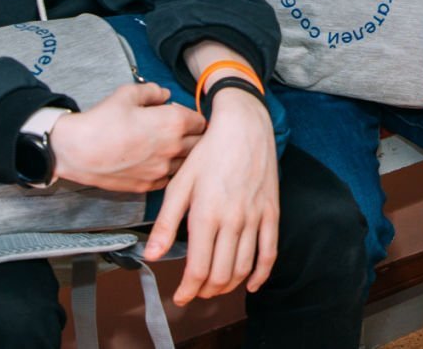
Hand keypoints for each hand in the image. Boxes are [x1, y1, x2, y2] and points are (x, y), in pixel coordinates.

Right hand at [50, 83, 204, 192]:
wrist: (76, 151)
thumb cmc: (101, 120)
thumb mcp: (127, 94)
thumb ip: (153, 91)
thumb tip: (165, 95)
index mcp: (173, 123)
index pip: (201, 121)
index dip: (192, 117)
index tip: (181, 115)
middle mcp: (173, 149)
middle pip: (199, 144)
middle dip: (193, 137)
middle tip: (177, 132)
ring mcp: (161, 170)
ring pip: (186, 164)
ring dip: (181, 155)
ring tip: (164, 148)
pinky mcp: (148, 185)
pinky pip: (168, 178)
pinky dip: (166, 171)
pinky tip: (153, 162)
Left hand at [143, 89, 279, 305]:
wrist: (244, 126)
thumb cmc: (208, 152)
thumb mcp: (180, 183)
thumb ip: (166, 223)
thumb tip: (151, 255)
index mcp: (207, 214)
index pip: (198, 268)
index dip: (188, 290)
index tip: (180, 297)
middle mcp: (233, 220)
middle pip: (221, 274)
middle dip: (206, 291)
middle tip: (195, 292)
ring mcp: (255, 217)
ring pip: (243, 267)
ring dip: (229, 285)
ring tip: (215, 287)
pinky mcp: (272, 212)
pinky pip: (270, 251)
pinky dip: (261, 274)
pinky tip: (251, 284)